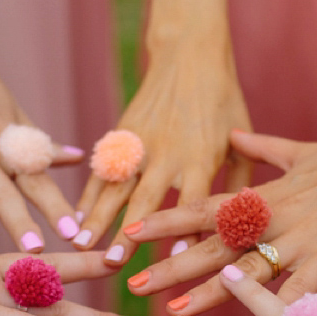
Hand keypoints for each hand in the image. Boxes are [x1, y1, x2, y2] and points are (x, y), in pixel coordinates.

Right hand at [73, 40, 251, 263]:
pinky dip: (88, 194)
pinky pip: (102, 169)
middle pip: (147, 199)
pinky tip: (76, 217)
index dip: (185, 230)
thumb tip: (238, 229)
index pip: (193, 200)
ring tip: (81, 243)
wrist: (190, 54)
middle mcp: (168, 152)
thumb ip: (240, 184)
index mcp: (202, 156)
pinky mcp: (122, 133)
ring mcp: (141, 142)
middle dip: (128, 232)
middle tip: (112, 262)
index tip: (176, 260)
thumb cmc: (224, 103)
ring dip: (98, 217)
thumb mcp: (240, 140)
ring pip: (116, 186)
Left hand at [123, 111, 316, 315]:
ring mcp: (300, 240)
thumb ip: (262, 150)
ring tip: (175, 312)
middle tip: (134, 283)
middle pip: (213, 244)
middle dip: (172, 264)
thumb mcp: (299, 152)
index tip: (132, 230)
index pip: (204, 207)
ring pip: (245, 269)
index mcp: (264, 196)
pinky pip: (298, 289)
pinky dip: (275, 309)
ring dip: (209, 292)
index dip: (167, 218)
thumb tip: (234, 137)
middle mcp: (273, 218)